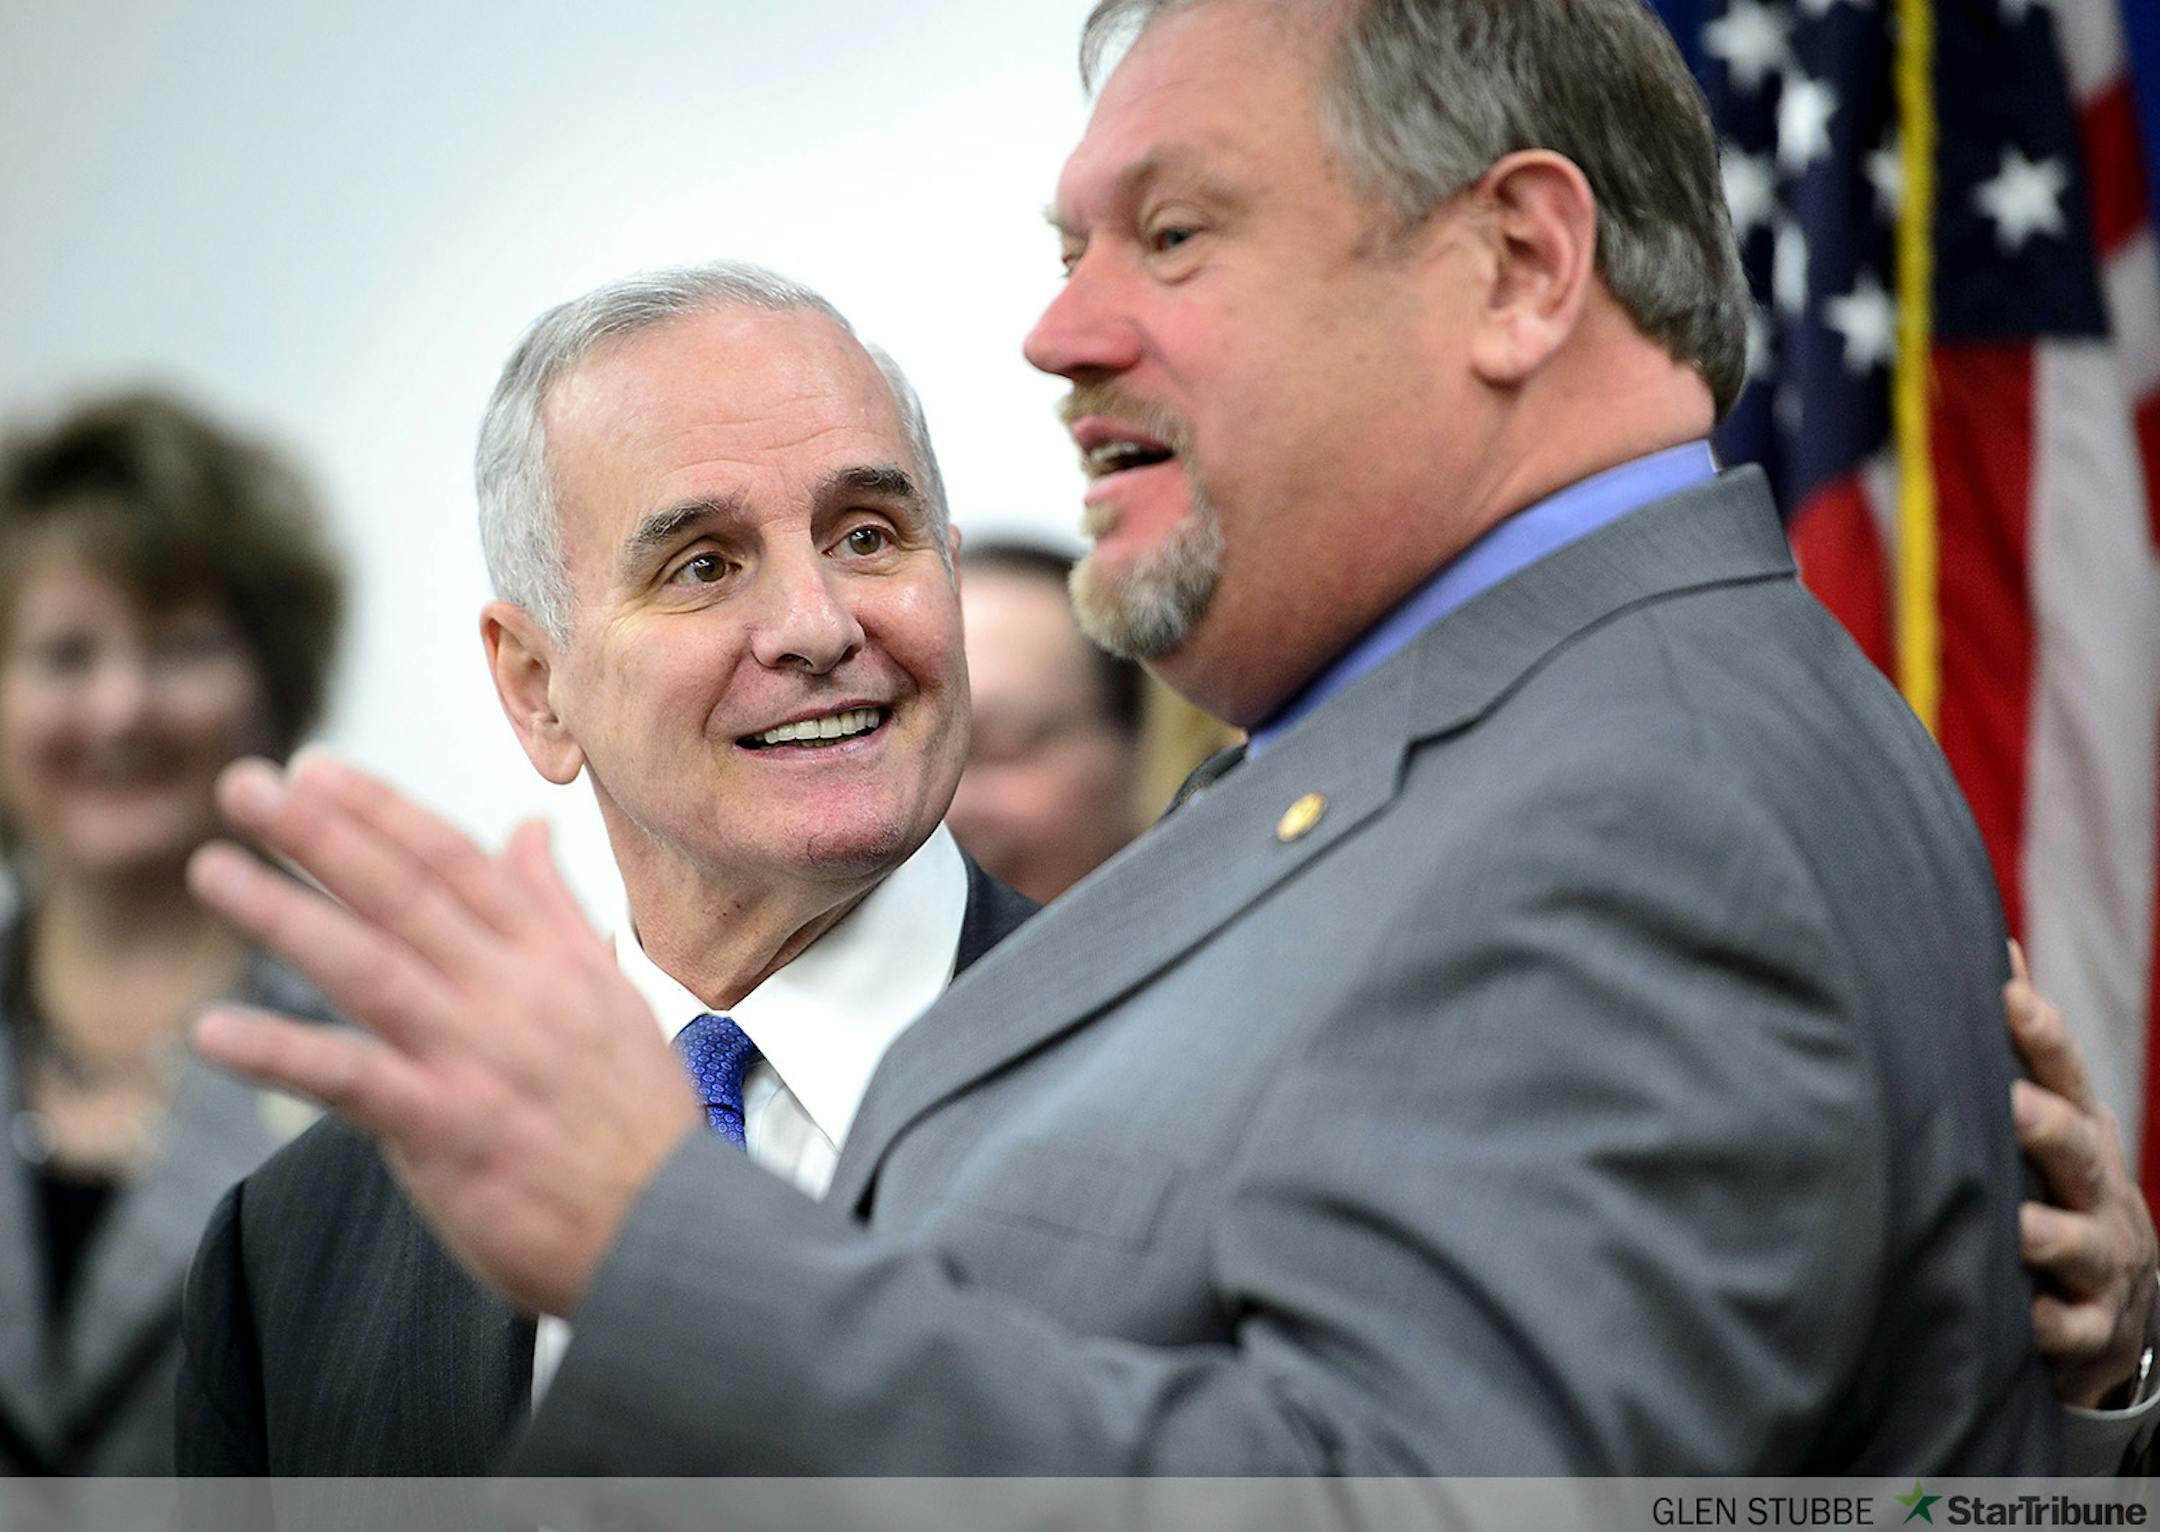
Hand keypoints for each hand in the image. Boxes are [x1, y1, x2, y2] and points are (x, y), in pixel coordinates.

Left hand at [186, 753, 700, 1316]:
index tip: (316, 772)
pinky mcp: (446, 1128)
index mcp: (554, 957)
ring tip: (217, 872)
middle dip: (321, 835)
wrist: (668, 1231)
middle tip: (245, 789)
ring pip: (368, 967)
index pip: (457, 863)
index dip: (382, 813)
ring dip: (285, 916)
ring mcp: (477, 1057)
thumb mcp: (612, 995)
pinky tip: (216, 1032)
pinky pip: (350, 1080)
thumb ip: (556, 912)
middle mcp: (513, 993)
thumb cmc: (638, 1123)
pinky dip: (283, 1053)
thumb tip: (527, 832)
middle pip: (403, 895)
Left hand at [2007, 942, 2157, 1407]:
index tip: (2007, 994)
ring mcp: (2102, 1259)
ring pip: (2080, 1243)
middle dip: (2050, 1127)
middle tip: (2011, 1105)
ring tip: (2017, 1227)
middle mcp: (2098, 1189)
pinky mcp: (2092, 1328)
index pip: (2063, 1073)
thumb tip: (1992, 945)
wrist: (2116, 1303)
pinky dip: (2054, 1325)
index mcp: (2080, 1130)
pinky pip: (2075, 1329)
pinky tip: (2031, 1319)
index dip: (2040, 1034)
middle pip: (2080, 1151)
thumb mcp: (2051, 1114)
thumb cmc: (2058, 1186)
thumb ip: (2022, 1045)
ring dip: (2049, 1233)